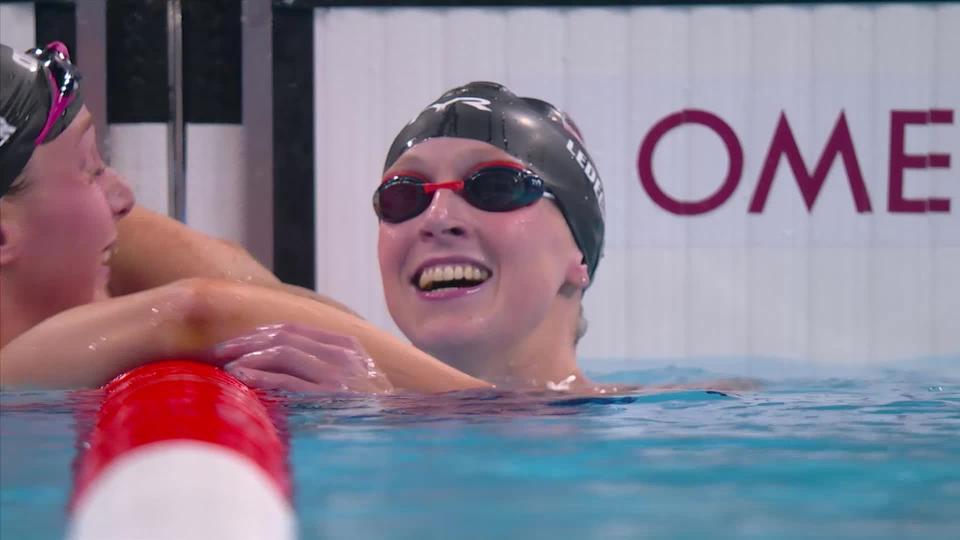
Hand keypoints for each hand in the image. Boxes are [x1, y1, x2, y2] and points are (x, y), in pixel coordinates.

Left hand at [209, 323, 393, 393]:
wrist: (395, 429)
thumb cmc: (365, 409)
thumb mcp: (350, 378)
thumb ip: (322, 364)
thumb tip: (278, 359)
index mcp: (345, 345)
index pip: (293, 329)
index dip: (259, 334)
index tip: (235, 344)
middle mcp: (342, 354)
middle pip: (283, 337)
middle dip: (246, 342)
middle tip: (220, 352)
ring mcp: (338, 373)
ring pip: (282, 353)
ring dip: (249, 357)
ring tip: (227, 367)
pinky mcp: (331, 394)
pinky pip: (288, 380)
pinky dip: (261, 376)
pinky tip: (242, 378)